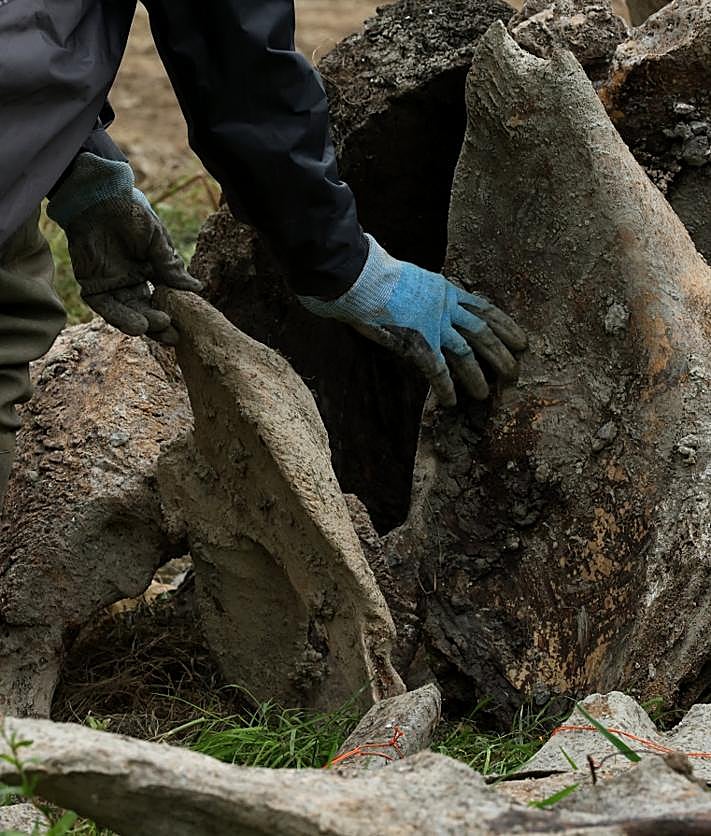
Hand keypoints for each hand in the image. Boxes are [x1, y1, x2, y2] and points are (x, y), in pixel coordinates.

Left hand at [47, 153, 201, 343]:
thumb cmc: (131, 214)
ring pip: (126, 312)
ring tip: (154, 330)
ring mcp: (110, 285)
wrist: (99, 199)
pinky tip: (137, 327)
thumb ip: (171, 266)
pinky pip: (104, 307)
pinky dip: (119, 318)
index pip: (162, 299)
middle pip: (145, 310)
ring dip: (140, 324)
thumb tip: (197, 289)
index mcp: (148, 271)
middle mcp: (130, 281)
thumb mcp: (158, 241)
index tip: (185, 326)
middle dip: (158, 326)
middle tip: (173, 337)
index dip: (173, 313)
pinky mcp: (91, 285)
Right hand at [299, 235, 525, 405]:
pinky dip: (445, 387)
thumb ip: (420, 293)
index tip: (519, 339)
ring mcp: (434, 325)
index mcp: (444, 290)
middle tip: (516, 370)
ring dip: (477, 376)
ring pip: (466, 353)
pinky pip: (437, 370)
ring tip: (487, 394)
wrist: (361, 278)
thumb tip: (417, 300)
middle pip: (484, 333)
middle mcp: (445, 307)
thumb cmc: (374, 275)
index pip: (483, 309)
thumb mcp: (408, 279)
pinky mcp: (418, 342)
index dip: (504, 326)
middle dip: (502, 353)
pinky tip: (451, 402)